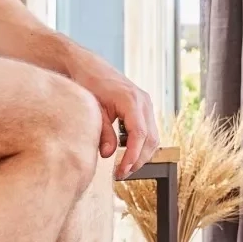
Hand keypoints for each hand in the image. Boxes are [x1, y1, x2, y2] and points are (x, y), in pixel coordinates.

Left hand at [70, 51, 159, 178]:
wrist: (89, 67)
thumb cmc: (89, 85)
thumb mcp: (93, 111)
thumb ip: (102, 132)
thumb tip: (108, 154)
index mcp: (132, 101)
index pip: (140, 135)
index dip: (132, 156)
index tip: (122, 171)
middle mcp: (144, 102)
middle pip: (151, 139)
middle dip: (138, 160)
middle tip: (121, 174)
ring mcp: (146, 104)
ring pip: (153, 137)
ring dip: (141, 155)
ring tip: (123, 168)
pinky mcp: (143, 108)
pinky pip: (149, 131)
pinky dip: (141, 145)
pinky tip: (126, 153)